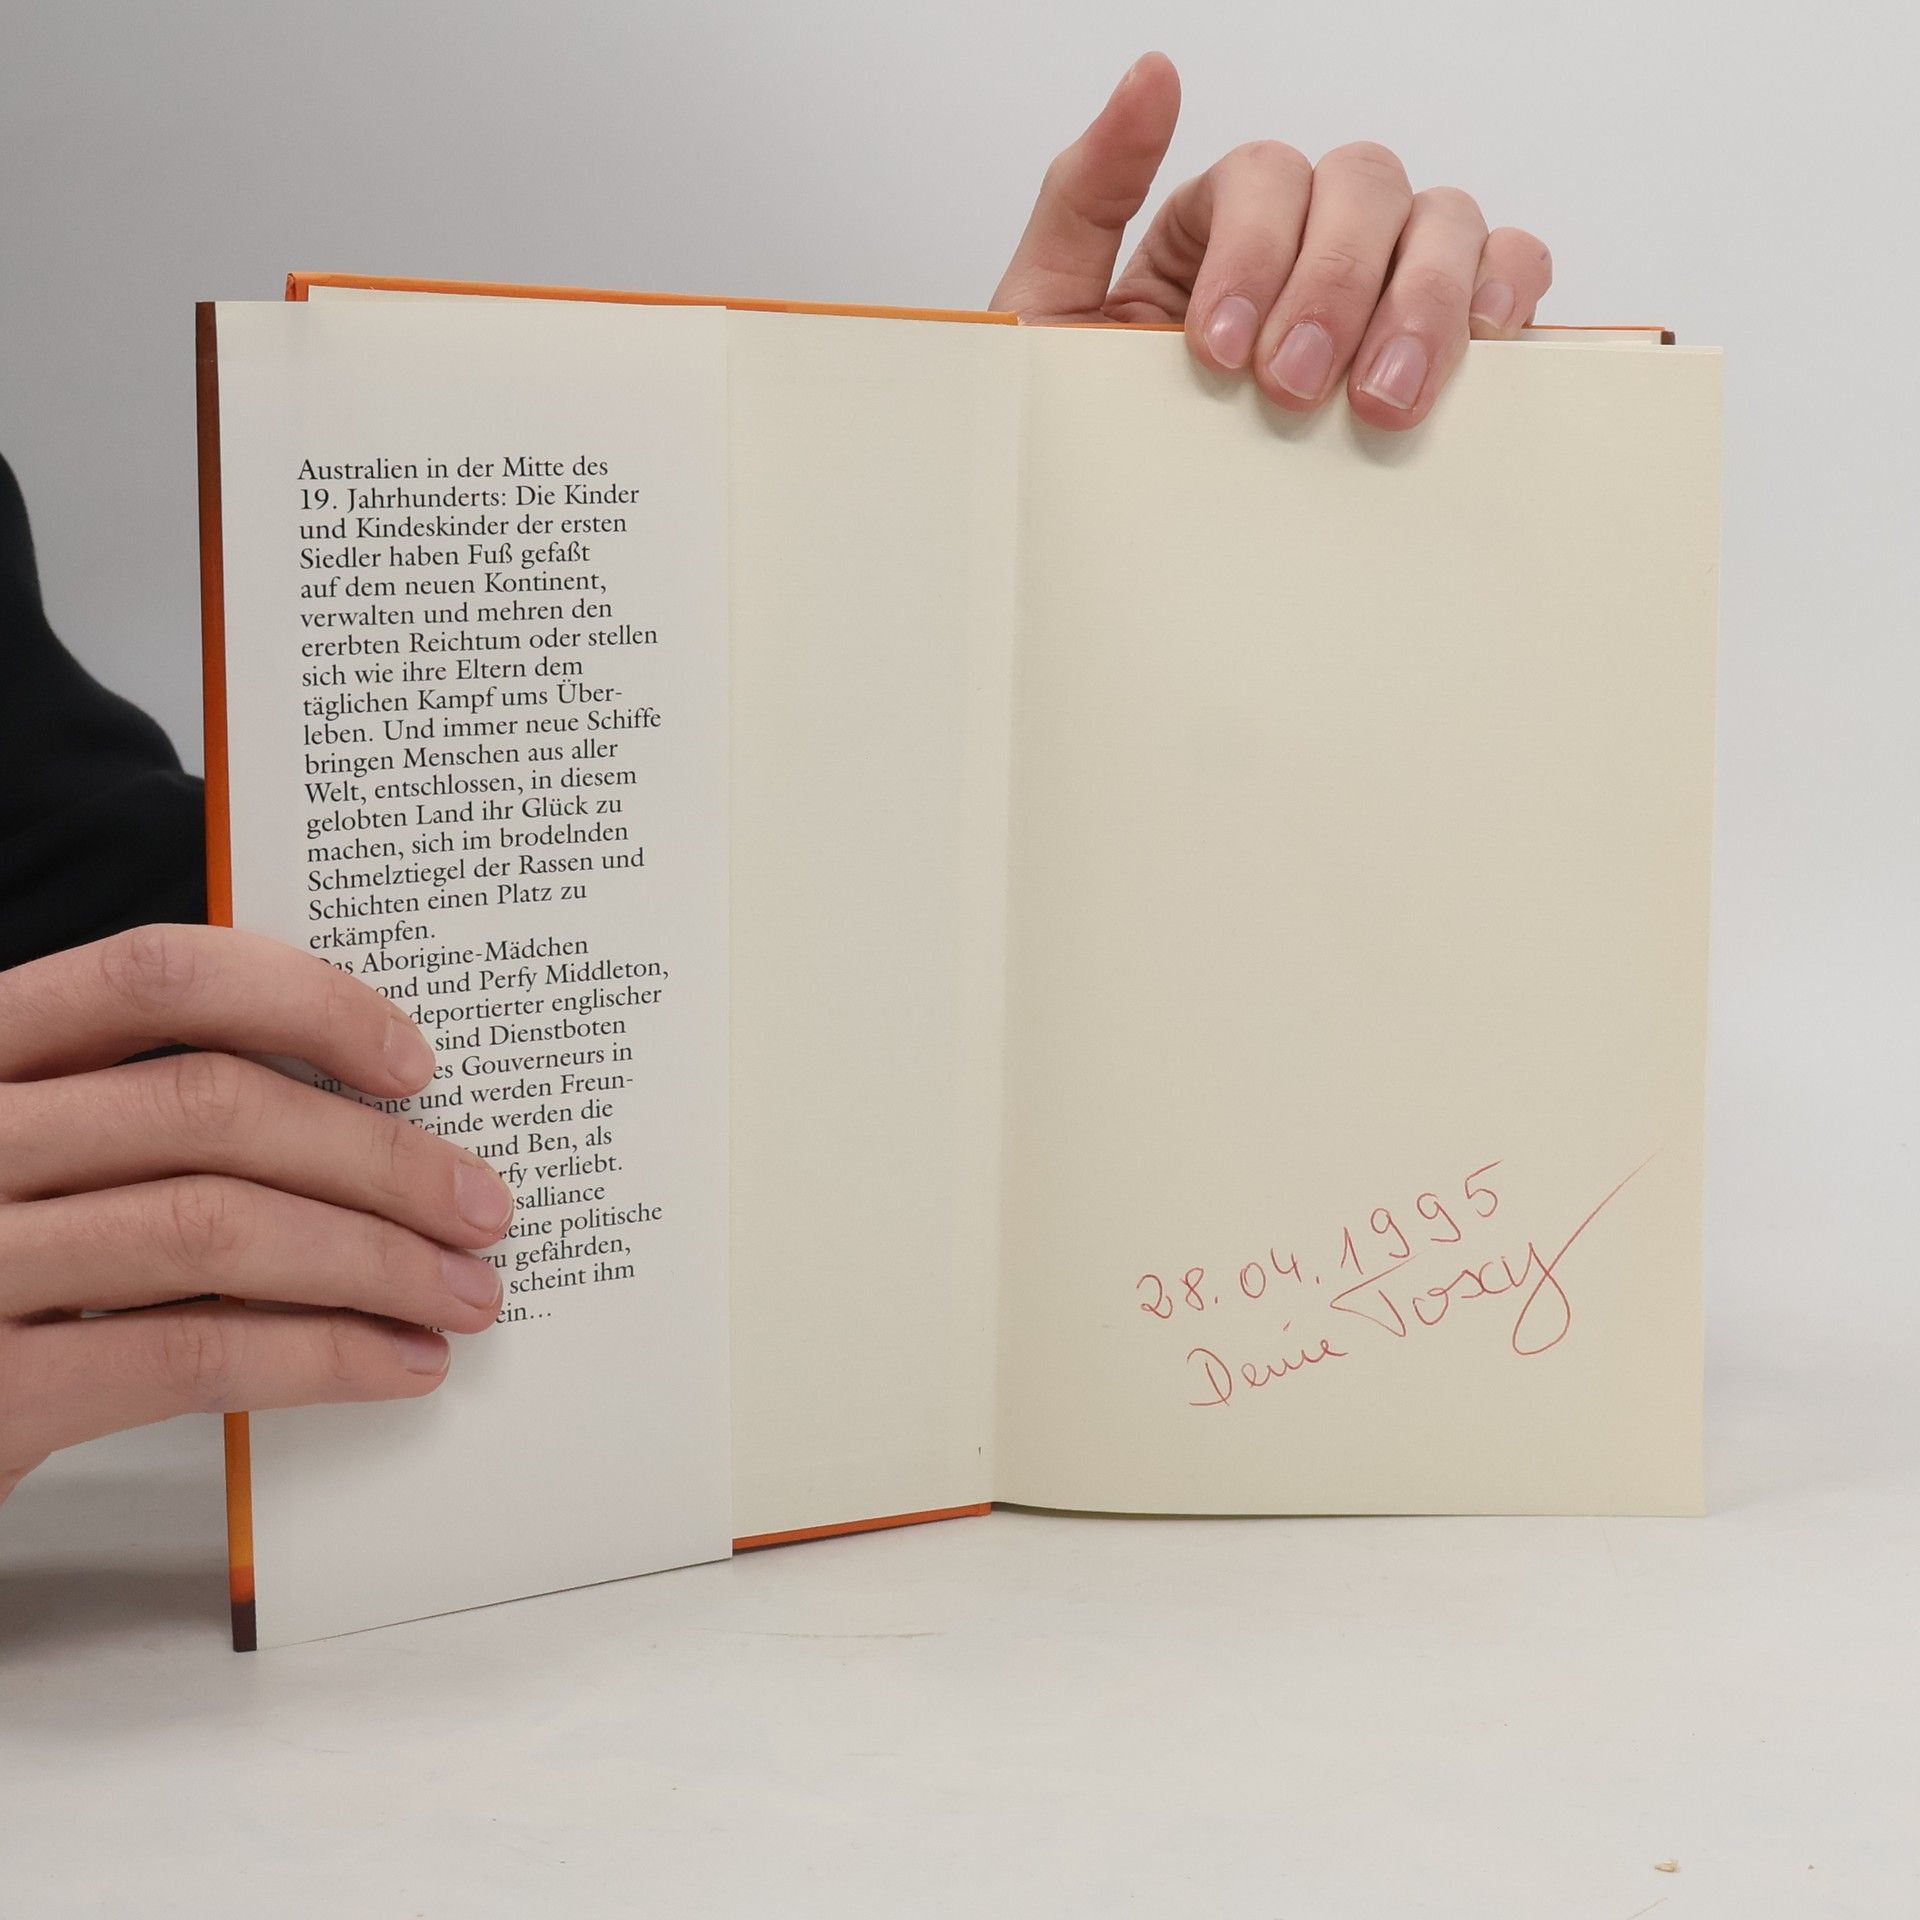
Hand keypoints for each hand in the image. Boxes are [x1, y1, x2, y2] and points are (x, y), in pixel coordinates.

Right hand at [0, 925, 512, 1506]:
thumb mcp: (35, 1152)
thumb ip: (144, 1116)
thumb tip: (368, 1114)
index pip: (157, 976)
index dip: (305, 1003)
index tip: (415, 1061)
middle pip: (211, 1106)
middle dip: (379, 1159)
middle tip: (482, 1206)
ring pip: (216, 1229)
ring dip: (376, 1265)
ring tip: (465, 1295)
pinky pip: (190, 1355)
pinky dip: (321, 1357)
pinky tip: (397, 1364)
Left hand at [991, 52, 1551, 429]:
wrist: (1125, 551)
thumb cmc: (1095, 440)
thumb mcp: (1051, 316)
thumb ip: (1086, 195)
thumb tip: (1152, 74)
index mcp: (1221, 226)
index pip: (1265, 176)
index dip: (1254, 251)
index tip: (1218, 354)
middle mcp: (1312, 238)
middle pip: (1364, 185)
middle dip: (1334, 286)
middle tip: (1294, 389)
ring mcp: (1385, 284)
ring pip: (1442, 222)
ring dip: (1421, 301)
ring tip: (1384, 402)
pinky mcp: (1442, 344)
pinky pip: (1506, 269)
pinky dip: (1504, 288)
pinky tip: (1482, 341)